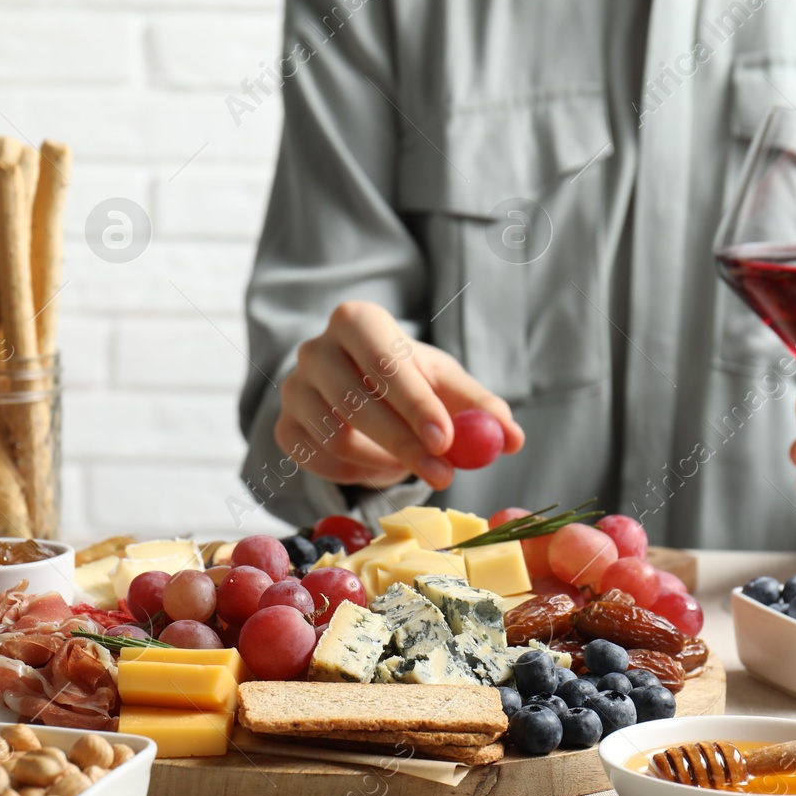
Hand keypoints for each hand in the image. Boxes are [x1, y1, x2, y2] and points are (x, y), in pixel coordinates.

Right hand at [275, 300, 523, 490]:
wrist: (363, 391)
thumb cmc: (409, 382)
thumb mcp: (448, 386)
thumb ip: (482, 408)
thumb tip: (512, 438)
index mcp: (357, 321)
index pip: (382, 359)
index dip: (413, 402)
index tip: (445, 440)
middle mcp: (316, 349)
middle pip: (355, 402)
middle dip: (404, 443)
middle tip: (444, 474)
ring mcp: (293, 388)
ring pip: (338, 437)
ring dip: (385, 462)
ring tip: (416, 464)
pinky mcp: (283, 426)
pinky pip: (319, 461)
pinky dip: (357, 474)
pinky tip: (380, 466)